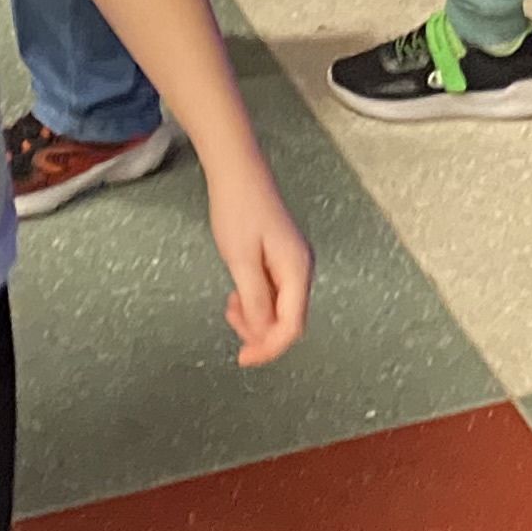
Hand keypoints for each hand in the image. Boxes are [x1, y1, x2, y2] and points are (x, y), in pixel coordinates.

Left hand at [208, 165, 313, 367]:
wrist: (237, 172)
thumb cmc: (238, 211)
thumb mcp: (241, 260)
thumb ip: (254, 300)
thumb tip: (263, 334)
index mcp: (297, 270)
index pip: (291, 326)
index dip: (269, 348)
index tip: (243, 358)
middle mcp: (301, 269)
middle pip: (287, 319)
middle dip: (259, 331)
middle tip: (230, 318)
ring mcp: (293, 262)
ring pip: (279, 307)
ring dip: (254, 316)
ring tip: (230, 303)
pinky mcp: (281, 257)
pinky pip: (273, 292)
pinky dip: (254, 300)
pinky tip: (237, 293)